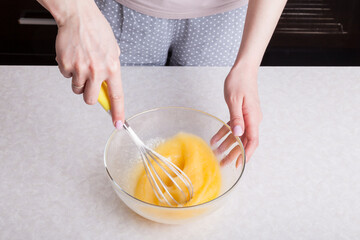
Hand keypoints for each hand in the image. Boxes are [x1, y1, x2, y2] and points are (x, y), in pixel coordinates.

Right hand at [55, 0, 123, 126]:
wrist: (78, 17)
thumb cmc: (96, 31)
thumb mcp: (113, 50)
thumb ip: (112, 70)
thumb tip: (109, 87)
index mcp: (112, 68)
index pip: (116, 96)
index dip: (117, 112)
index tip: (118, 123)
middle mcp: (97, 71)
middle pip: (90, 99)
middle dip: (89, 95)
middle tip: (89, 84)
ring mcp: (80, 69)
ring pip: (77, 89)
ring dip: (79, 81)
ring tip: (82, 63)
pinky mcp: (65, 65)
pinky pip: (66, 76)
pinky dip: (69, 69)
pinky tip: (74, 57)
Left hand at [211, 65, 261, 165]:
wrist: (243, 70)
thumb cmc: (239, 82)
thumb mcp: (234, 100)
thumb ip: (236, 118)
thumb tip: (238, 134)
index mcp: (253, 117)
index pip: (252, 140)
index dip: (246, 153)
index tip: (239, 164)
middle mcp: (252, 119)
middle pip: (245, 141)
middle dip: (234, 153)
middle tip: (224, 163)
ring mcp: (247, 117)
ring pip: (238, 135)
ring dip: (227, 145)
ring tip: (217, 153)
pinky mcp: (241, 113)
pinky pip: (233, 127)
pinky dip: (225, 133)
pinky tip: (215, 139)